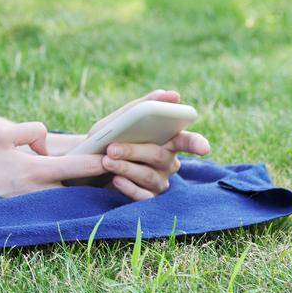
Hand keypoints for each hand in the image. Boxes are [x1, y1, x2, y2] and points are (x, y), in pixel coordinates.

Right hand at [0, 121, 112, 195]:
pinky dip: (66, 200)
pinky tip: (73, 194)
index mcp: (37, 170)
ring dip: (84, 191)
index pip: (82, 166)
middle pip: (82, 187)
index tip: (123, 156)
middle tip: (122, 171)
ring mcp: (36, 206)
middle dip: (100, 180)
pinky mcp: (28, 215)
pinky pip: (54, 206)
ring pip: (70, 198)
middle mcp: (41, 192)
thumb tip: (46, 141)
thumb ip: (30, 130)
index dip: (105, 160)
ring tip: (103, 182)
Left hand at [44, 90, 211, 199]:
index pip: (188, 141)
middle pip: (159, 157)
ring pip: (149, 176)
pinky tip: (116, 180)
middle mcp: (169, 162)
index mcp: (168, 140)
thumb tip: (172, 94)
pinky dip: (128, 187)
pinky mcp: (148, 198)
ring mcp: (160, 181)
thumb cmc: (110, 137)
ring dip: (125, 167)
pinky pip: (143, 196)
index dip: (197, 144)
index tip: (204, 148)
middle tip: (112, 148)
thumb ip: (143, 106)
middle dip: (135, 151)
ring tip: (106, 161)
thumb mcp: (120, 120)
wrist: (87, 162)